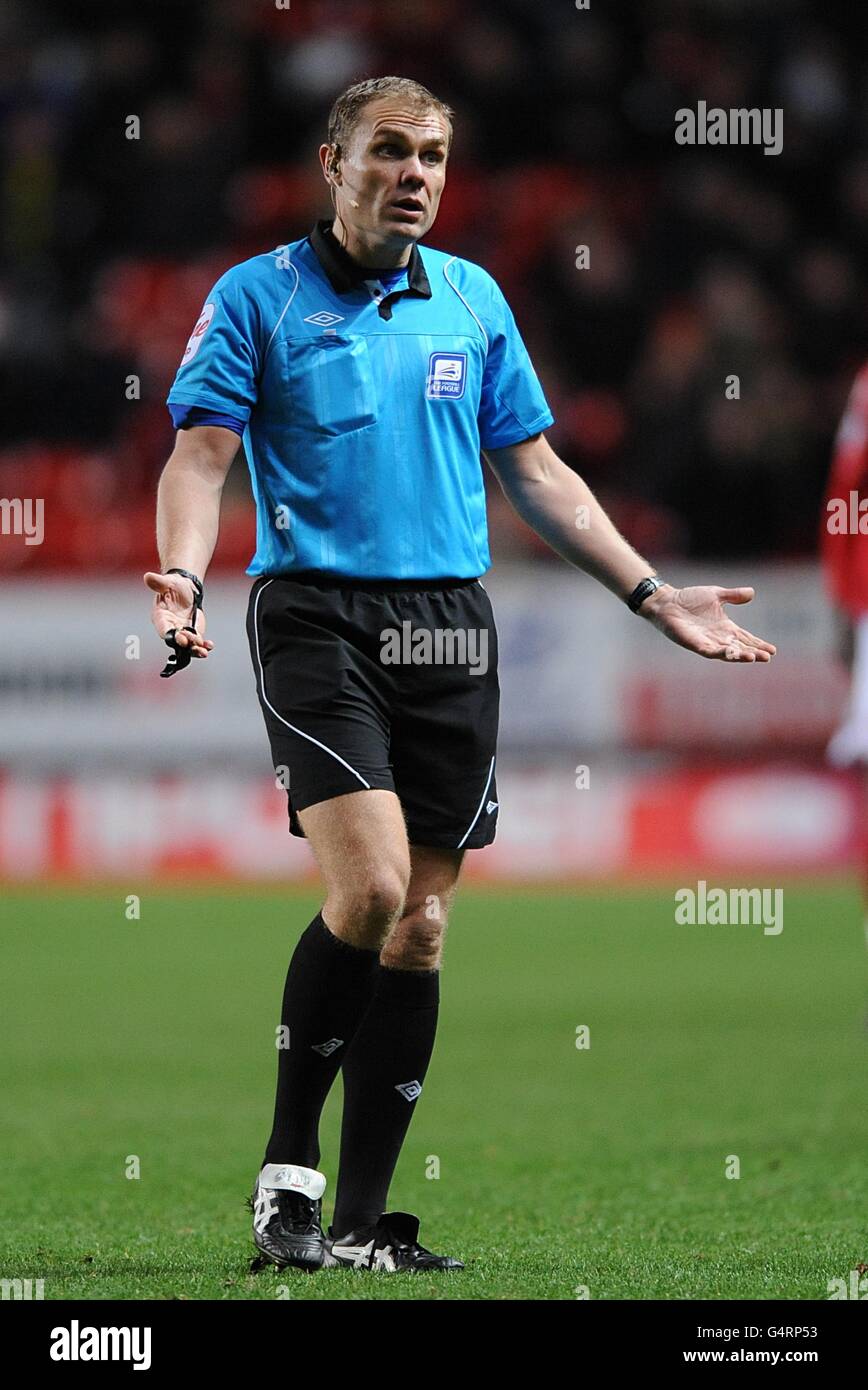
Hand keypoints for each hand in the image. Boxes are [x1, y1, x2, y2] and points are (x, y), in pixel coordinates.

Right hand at [144, 571, 213, 659]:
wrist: (185, 589)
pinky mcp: (192, 633)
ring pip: (187, 645)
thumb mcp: (167, 582)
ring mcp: (181, 632)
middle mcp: (170, 628)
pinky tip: (209, 645)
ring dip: (195, 649)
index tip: (180, 637)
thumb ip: (158, 582)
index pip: (164, 629)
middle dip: (185, 643)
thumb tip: (148, 577)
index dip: (171, 634)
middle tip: (195, 643)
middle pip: (176, 640)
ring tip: (204, 651)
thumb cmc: (173, 586)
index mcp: (160, 617)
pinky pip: (197, 642)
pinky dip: (203, 645)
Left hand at [639, 584, 775, 661]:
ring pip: (727, 653)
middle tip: (767, 657)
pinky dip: (720, 653)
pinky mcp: (694, 643)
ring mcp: (707, 642)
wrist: (668, 601)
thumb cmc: (689, 598)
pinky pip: (709, 651)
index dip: (758, 644)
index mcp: (726, 627)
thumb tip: (752, 592)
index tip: (772, 650)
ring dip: (740, 656)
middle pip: (740, 648)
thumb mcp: (716, 595)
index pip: (746, 638)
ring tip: (753, 657)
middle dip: (754, 653)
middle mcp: (718, 637)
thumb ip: (733, 596)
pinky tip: (730, 653)